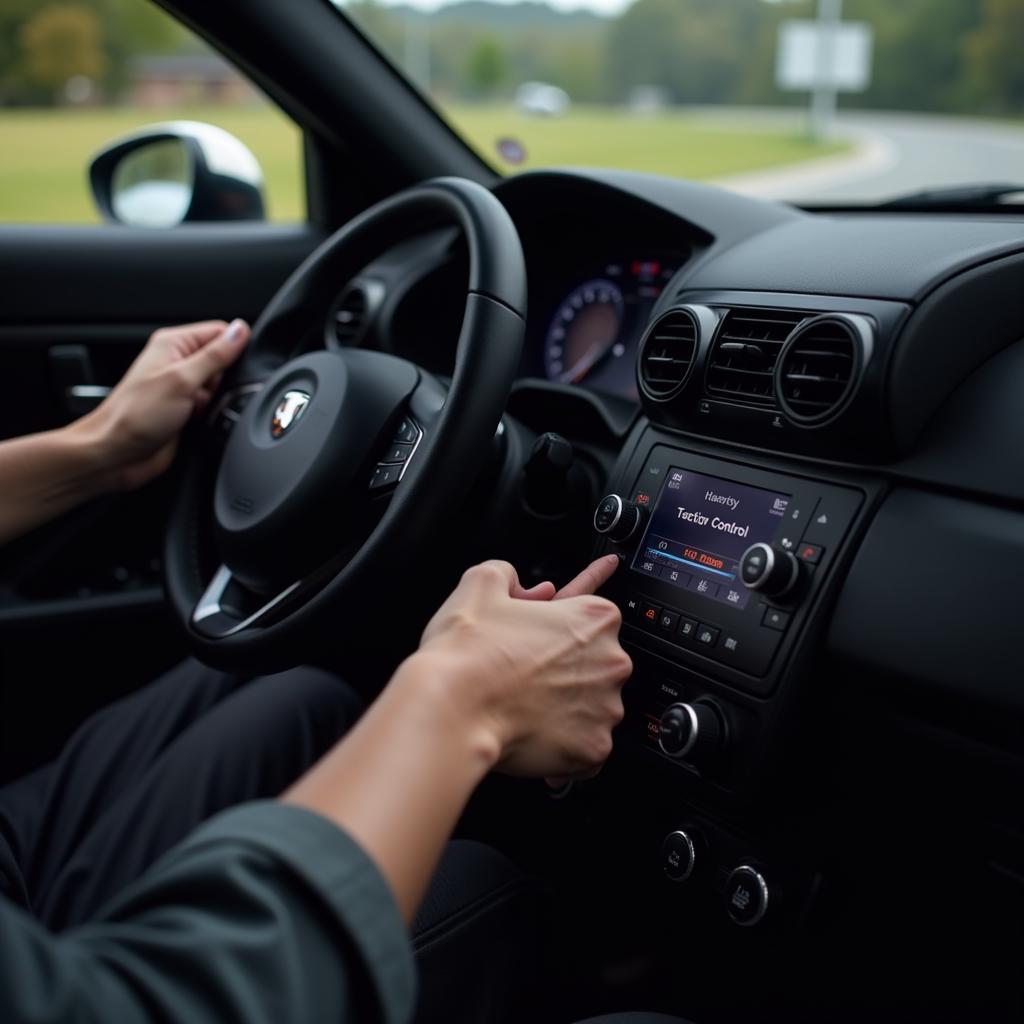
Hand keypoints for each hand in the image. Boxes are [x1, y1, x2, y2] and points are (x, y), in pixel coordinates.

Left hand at [74, 319, 249, 490]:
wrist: (118, 453)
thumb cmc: (135, 415)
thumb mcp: (182, 379)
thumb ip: (215, 355)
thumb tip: (240, 330)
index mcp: (173, 344)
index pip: (219, 331)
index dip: (233, 347)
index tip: (230, 367)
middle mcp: (177, 362)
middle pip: (223, 360)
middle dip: (225, 379)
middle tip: (204, 392)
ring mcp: (181, 387)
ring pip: (221, 386)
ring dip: (218, 399)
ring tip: (196, 408)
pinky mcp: (186, 408)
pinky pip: (213, 405)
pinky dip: (212, 413)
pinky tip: (197, 419)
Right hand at [414, 555, 631, 780]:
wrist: (452, 710)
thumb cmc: (468, 652)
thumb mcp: (481, 583)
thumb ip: (507, 573)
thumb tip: (517, 586)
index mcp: (594, 618)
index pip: (591, 612)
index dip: (561, 622)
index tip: (551, 632)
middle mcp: (611, 662)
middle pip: (596, 662)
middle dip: (566, 666)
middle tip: (526, 671)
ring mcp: (606, 708)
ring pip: (593, 706)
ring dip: (567, 705)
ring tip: (524, 705)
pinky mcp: (593, 749)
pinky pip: (587, 746)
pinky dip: (565, 743)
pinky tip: (535, 734)